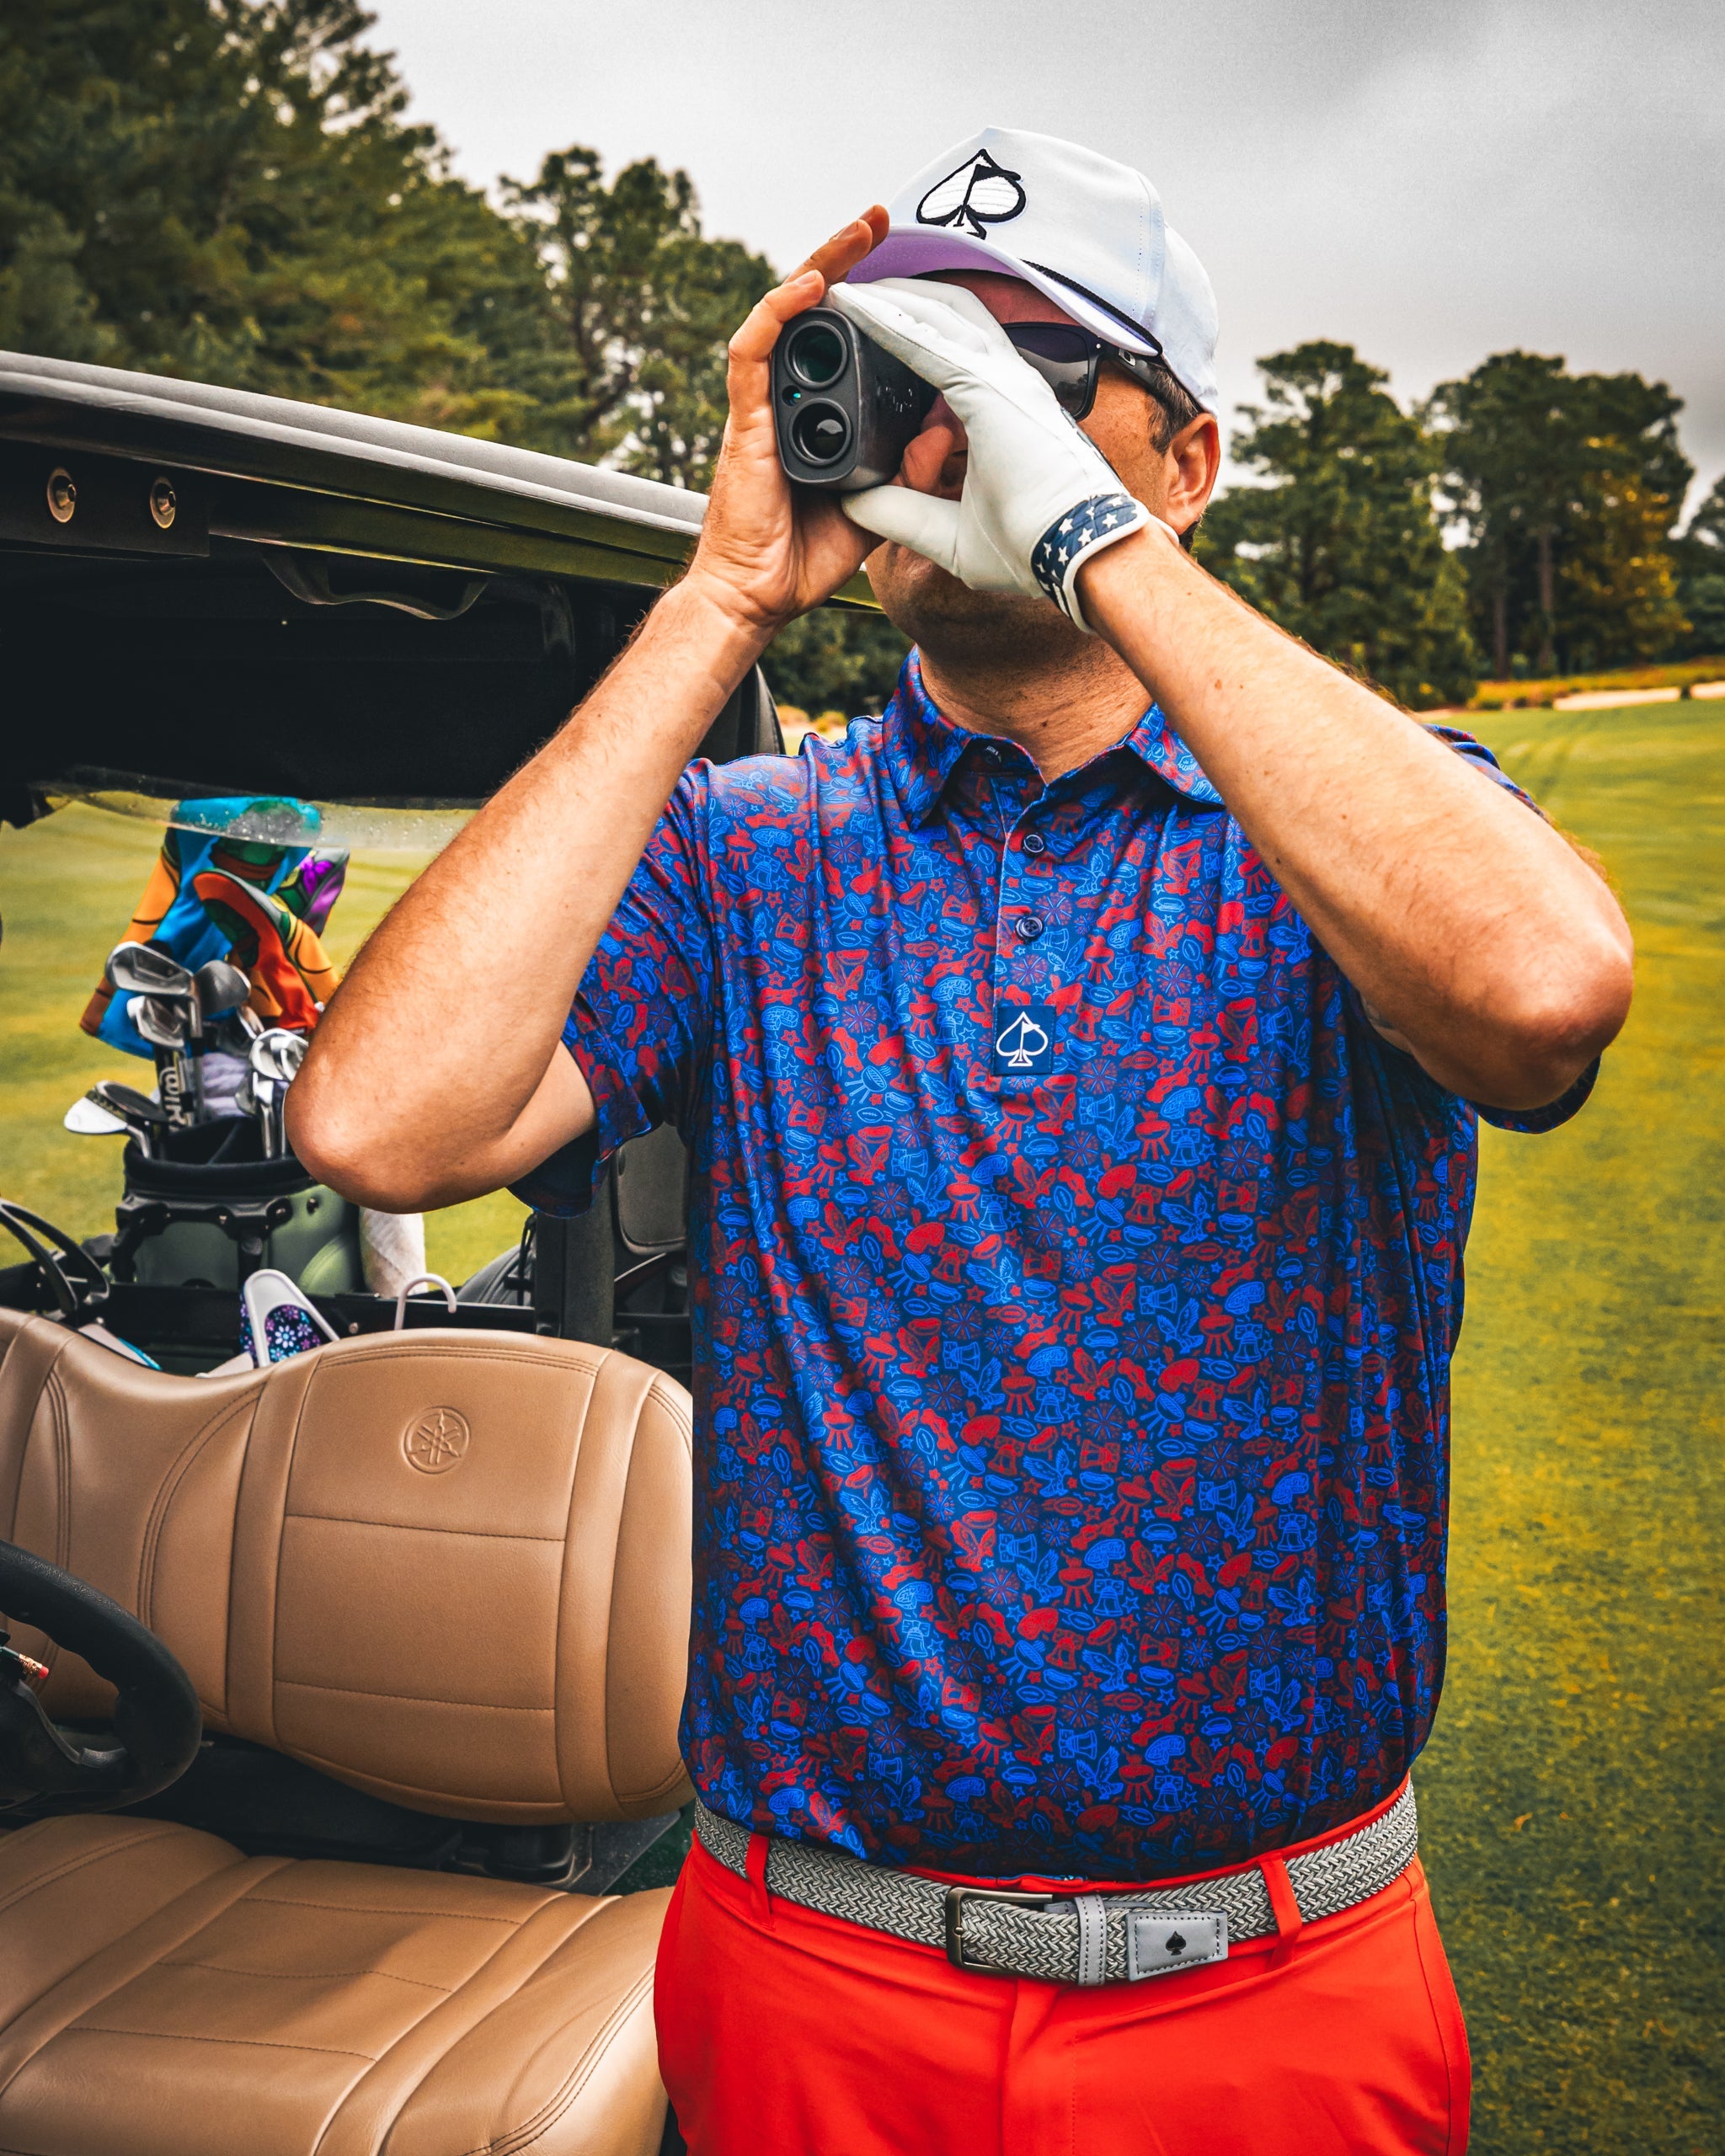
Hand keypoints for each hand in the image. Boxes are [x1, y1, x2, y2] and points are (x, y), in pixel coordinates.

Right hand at [687, 208, 889, 636]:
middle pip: (819, 311)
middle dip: (852, 259)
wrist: (757, 597)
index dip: (880, 300)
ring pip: (787, 314)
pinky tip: (812, 286)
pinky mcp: (744, 421)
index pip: (850, 339)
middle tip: (885, 219)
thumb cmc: (805, 556)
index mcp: (820, 412)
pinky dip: (780, 313)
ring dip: (823, 264)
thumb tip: (943, 430)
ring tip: (859, 231)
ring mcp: (765, 405)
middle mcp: (790, 397)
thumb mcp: (876, 505)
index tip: (915, 268)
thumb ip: (908, 470)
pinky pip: (754, 352)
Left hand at [828, 280, 1175, 628]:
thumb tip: (855, 503)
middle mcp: (1007, 381)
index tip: (865, 327)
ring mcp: (1003, 379)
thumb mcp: (949, 534)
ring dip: (889, 298)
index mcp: (1002, 407)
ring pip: (939, 313)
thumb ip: (903, 513)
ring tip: (843, 292)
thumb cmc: (1031, 548)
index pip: (953, 347)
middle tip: (848, 297)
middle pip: (947, 315)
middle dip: (898, 298)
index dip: (911, 327)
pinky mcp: (992, 389)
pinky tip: (856, 310)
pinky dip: (891, 322)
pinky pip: (930, 342)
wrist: (1080, 558)